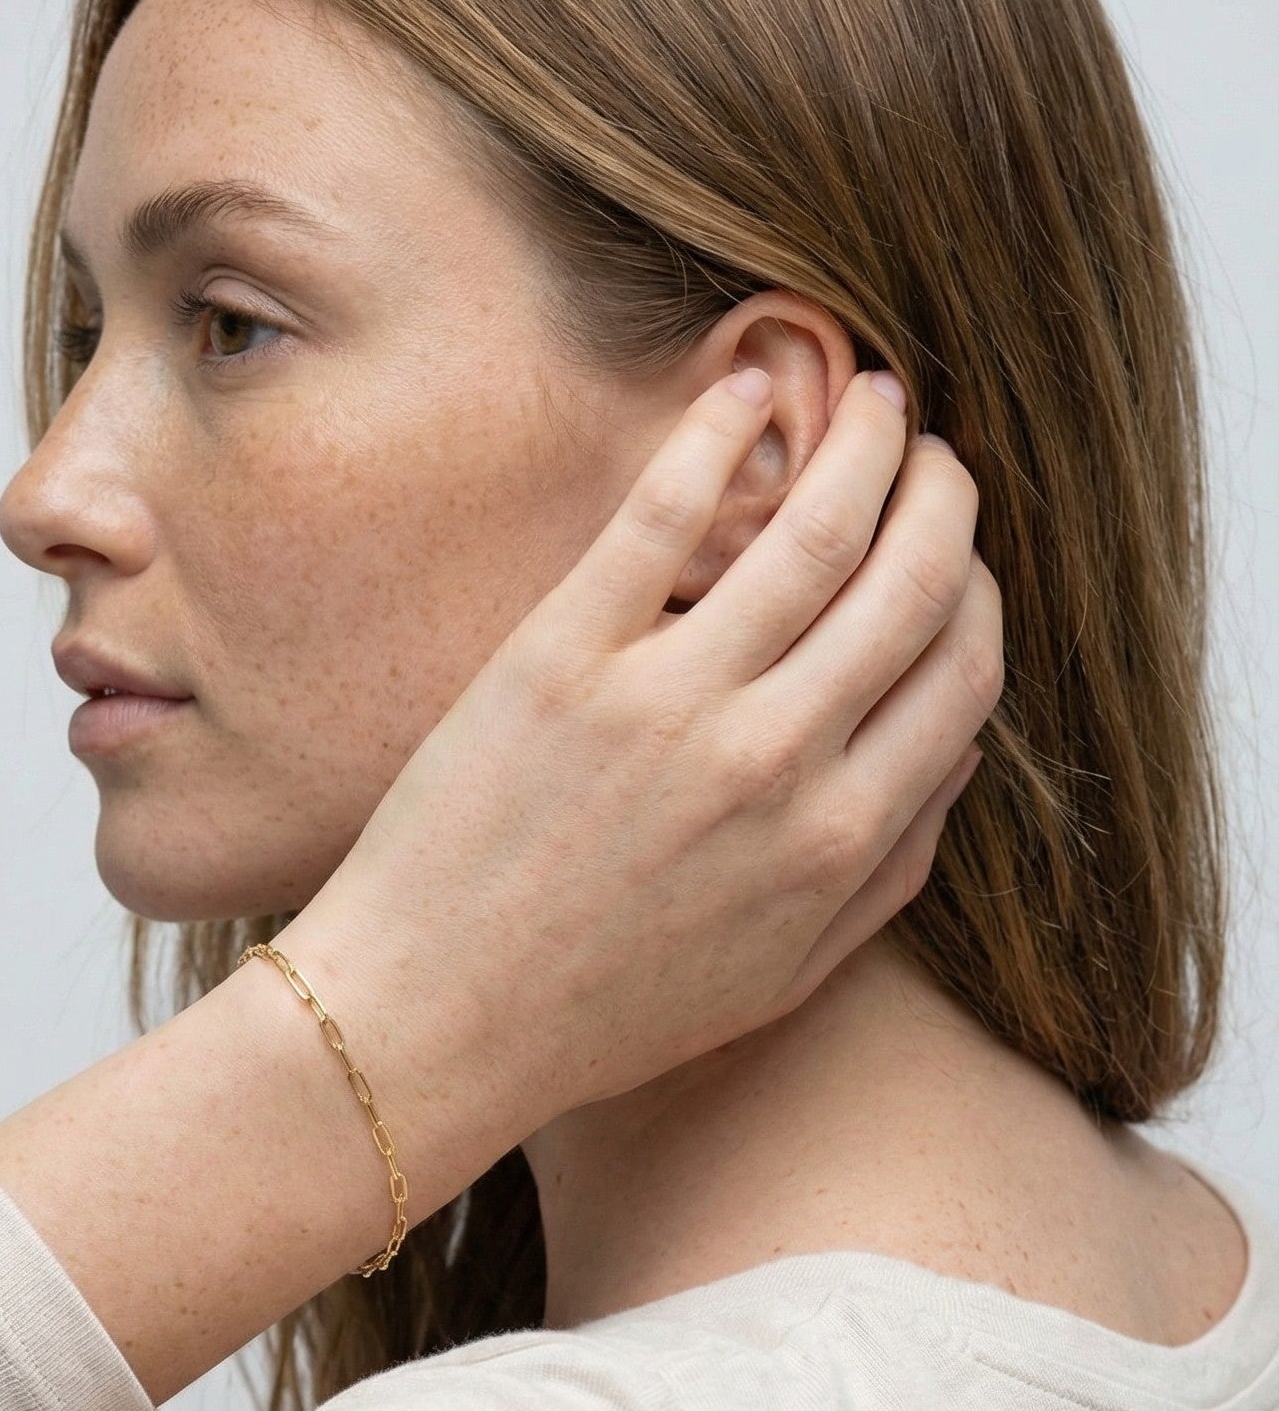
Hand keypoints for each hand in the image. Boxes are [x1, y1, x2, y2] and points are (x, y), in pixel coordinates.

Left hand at [283, 367, 1000, 1159]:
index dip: (979, 591)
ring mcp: (667, 701)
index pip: (962, 670)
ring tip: (870, 401)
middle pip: (914, 580)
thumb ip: (886, 873)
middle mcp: (773, 760)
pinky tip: (744, 388)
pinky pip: (666, 510)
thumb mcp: (775, 974)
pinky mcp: (562, 657)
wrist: (432, 1022)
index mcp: (835, 838)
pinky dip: (720, 431)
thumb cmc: (600, 1013)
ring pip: (815, 525)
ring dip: (865, 441)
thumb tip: (960, 755)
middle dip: (946, 495)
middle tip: (934, 451)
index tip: (957, 555)